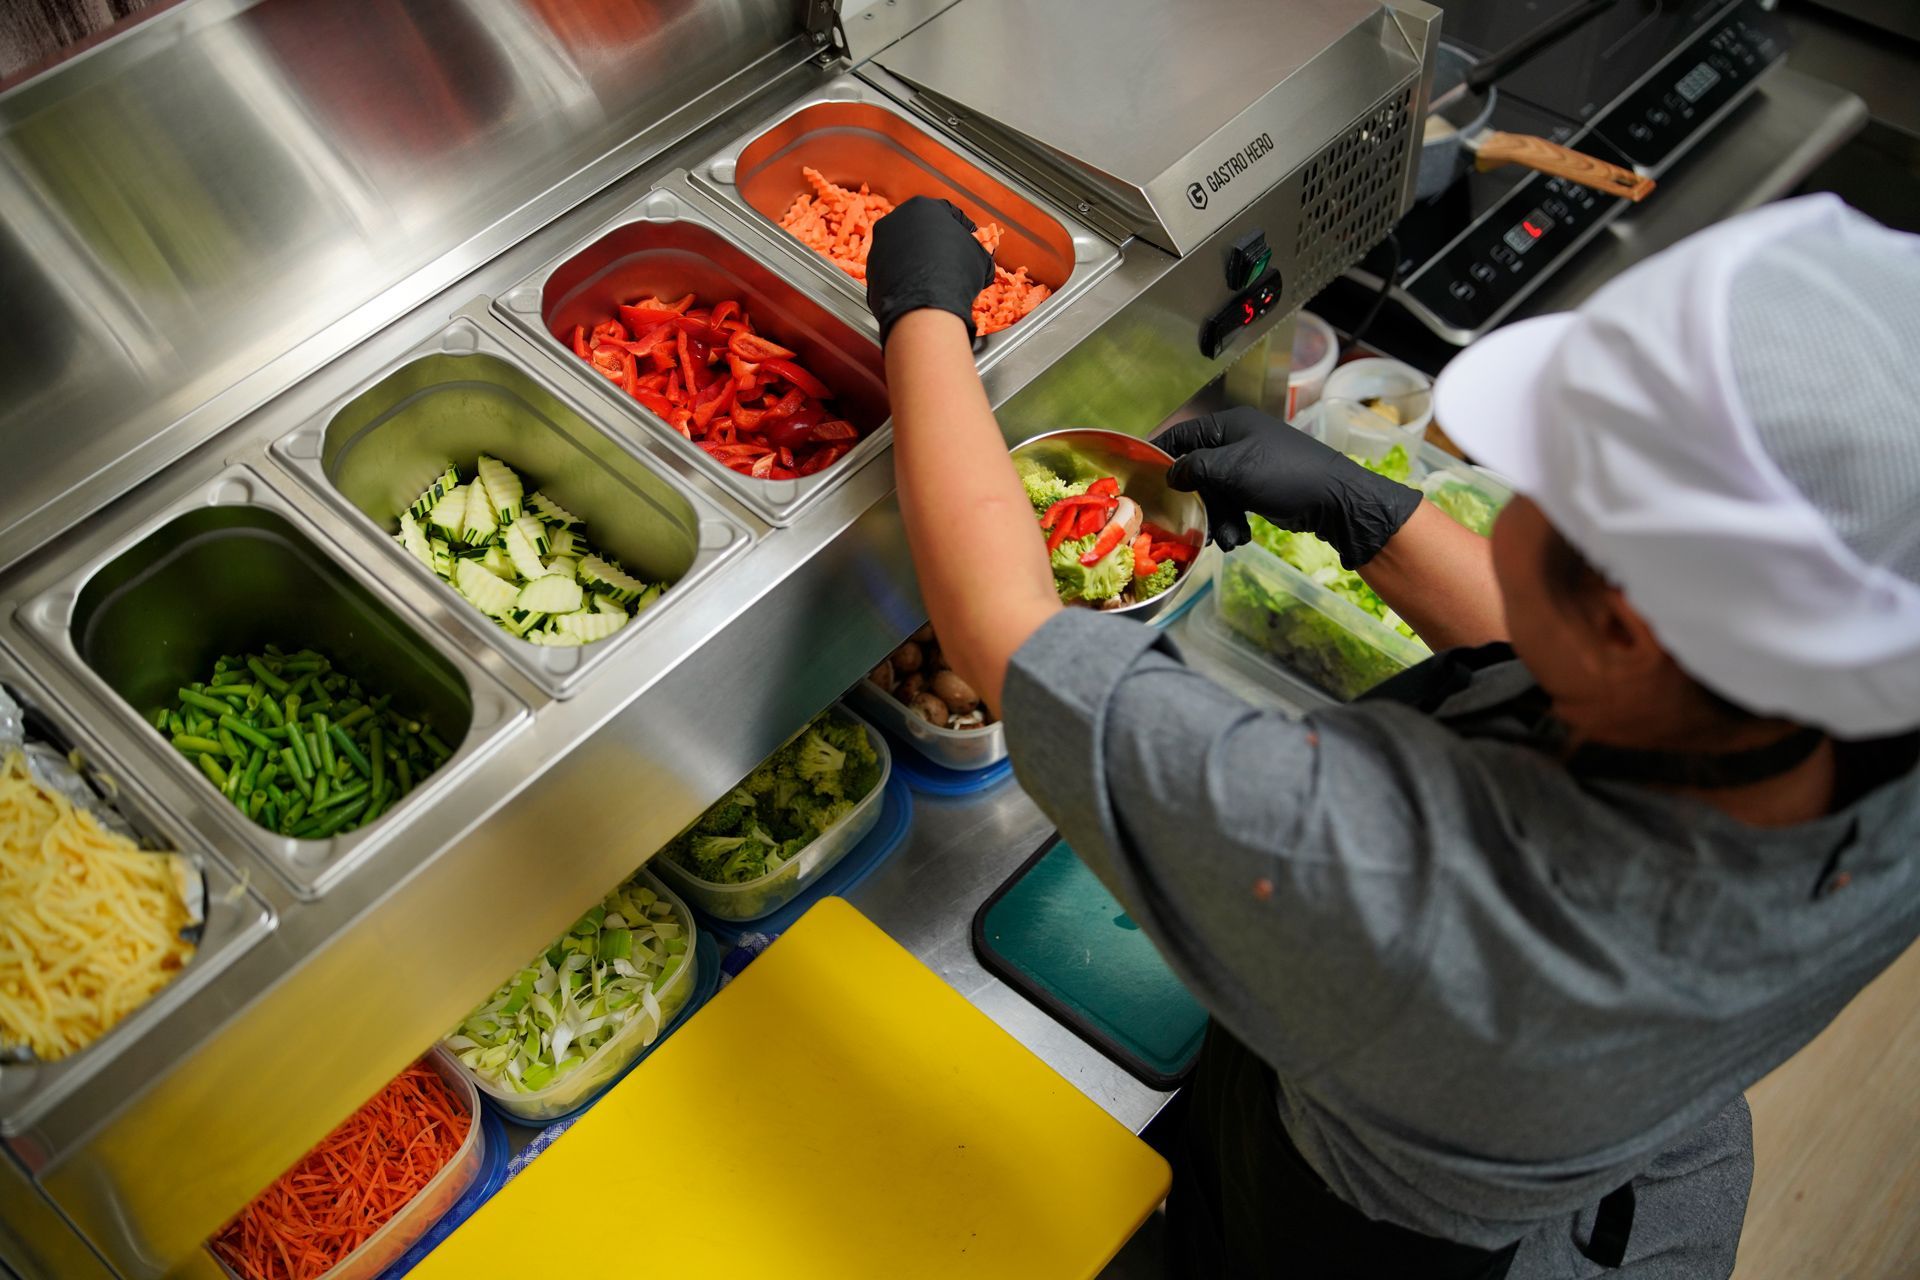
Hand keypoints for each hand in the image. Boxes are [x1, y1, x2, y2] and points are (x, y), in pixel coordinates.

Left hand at [866, 197, 994, 342]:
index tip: (969, 244)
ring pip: (903, 251)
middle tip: (951, 263)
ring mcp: (879, 245)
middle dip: (935, 245)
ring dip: (917, 262)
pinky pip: (893, 271)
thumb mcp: (979, 258)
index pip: (948, 214)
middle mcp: (895, 220)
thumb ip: (976, 251)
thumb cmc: (955, 274)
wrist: (925, 306)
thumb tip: (979, 260)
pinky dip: (904, 278)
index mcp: (923, 207)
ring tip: (934, 280)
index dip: (963, 231)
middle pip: (920, 230)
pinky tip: (918, 290)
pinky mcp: (871, 270)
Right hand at [1160, 406, 1422, 565]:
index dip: (1161, 454)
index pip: (1183, 434)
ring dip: (1217, 518)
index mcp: (1230, 426)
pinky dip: (1234, 522)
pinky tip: (1240, 539)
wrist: (1336, 501)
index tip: (1141, 477)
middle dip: (1196, 501)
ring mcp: (1251, 466)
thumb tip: (1171, 474)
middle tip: (1189, 524)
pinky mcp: (1262, 488)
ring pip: (1216, 493)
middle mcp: (1238, 442)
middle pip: (1198, 471)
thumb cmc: (1283, 476)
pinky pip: (1235, 504)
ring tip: (1226, 539)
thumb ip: (1195, 468)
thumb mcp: (1232, 470)